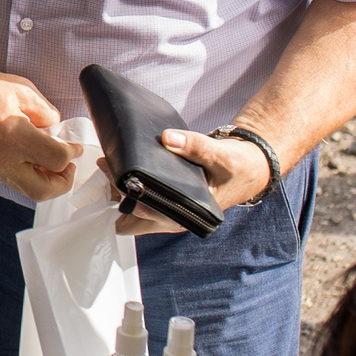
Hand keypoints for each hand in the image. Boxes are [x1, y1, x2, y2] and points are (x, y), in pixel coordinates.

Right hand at [0, 73, 79, 200]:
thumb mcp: (21, 89)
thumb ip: (45, 112)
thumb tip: (55, 129)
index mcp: (15, 137)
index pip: (57, 159)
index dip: (73, 152)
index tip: (74, 145)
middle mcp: (2, 160)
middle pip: (44, 191)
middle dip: (63, 182)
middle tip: (68, 166)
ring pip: (25, 189)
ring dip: (42, 179)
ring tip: (46, 159)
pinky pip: (10, 180)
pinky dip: (23, 171)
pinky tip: (23, 153)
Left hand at [109, 128, 273, 234]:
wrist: (251, 164)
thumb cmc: (239, 165)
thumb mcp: (221, 155)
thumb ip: (196, 146)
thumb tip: (167, 138)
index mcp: (188, 215)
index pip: (151, 217)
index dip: (132, 202)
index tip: (116, 183)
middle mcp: (176, 214)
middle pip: (136, 214)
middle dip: (117, 194)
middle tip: (104, 167)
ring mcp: (170, 205)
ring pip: (136, 203)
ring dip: (118, 186)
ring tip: (105, 161)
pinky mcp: (167, 192)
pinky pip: (142, 191)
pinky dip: (129, 181)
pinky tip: (116, 163)